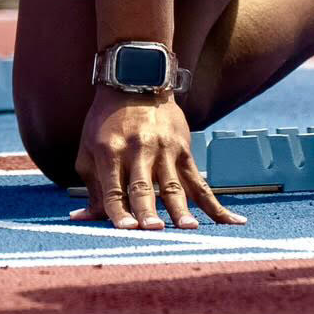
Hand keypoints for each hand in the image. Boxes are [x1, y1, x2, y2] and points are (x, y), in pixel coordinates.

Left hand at [70, 85, 245, 230]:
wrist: (134, 81)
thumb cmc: (106, 122)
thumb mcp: (90, 150)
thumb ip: (91, 188)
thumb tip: (81, 219)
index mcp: (110, 151)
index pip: (114, 188)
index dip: (118, 211)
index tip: (125, 231)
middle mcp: (137, 150)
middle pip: (143, 187)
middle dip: (148, 211)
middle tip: (154, 232)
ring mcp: (163, 150)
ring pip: (173, 186)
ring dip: (180, 209)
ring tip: (188, 229)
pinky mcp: (183, 150)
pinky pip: (200, 182)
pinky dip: (216, 205)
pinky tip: (233, 221)